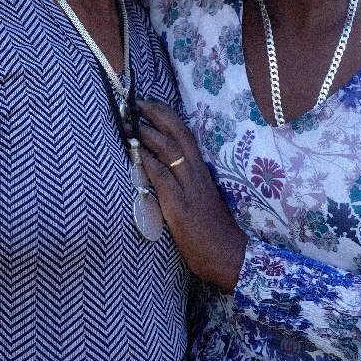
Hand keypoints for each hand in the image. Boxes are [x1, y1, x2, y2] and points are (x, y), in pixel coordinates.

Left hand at [137, 99, 247, 291]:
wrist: (230, 256)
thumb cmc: (215, 231)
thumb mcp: (203, 198)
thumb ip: (186, 182)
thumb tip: (165, 169)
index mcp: (202, 170)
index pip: (185, 134)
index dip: (167, 117)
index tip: (150, 105)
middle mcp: (197, 173)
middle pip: (177, 133)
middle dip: (156, 114)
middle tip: (136, 103)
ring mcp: (189, 188)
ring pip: (168, 150)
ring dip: (147, 134)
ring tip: (129, 123)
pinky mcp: (179, 205)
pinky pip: (162, 177)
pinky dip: (148, 162)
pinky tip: (136, 153)